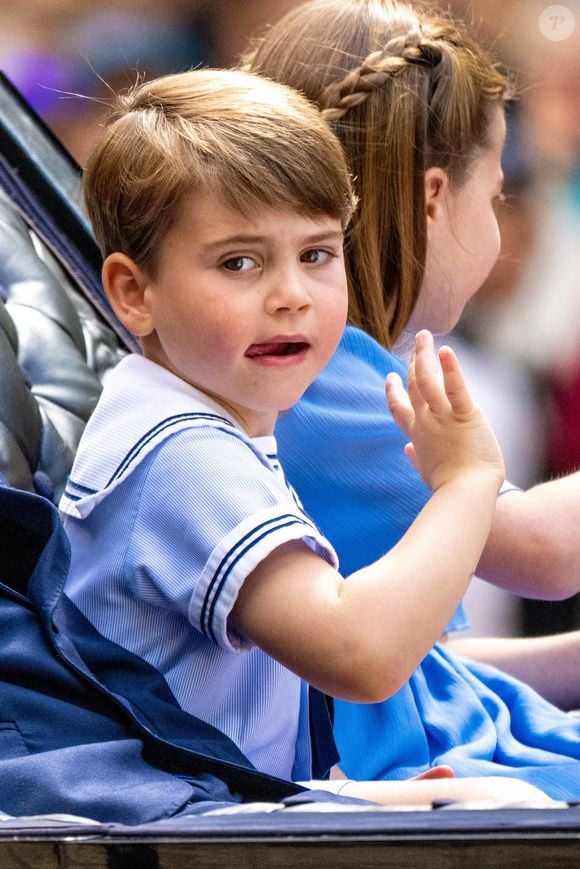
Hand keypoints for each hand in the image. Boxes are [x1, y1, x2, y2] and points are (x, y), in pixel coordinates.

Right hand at [386, 330, 504, 491]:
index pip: (399, 408)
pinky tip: (445, 351)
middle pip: (413, 386)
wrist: (465, 494)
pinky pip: (455, 388)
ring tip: (425, 337)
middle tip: (417, 342)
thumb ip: (415, 458)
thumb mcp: (427, 471)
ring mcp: (442, 418)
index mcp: (417, 435)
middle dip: (413, 361)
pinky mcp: (464, 416)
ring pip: (426, 380)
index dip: (393, 391)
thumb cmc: (449, 487)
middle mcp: (425, 422)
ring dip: (424, 356)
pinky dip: (450, 368)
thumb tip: (406, 451)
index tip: (390, 378)